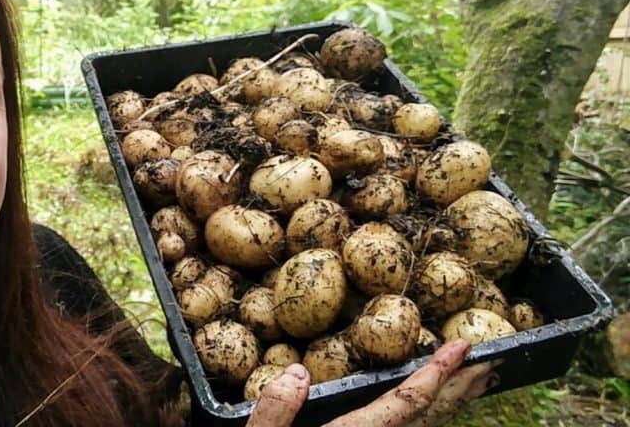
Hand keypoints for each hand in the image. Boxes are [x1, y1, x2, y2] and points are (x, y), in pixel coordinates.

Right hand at [247, 339, 497, 426]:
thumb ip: (276, 410)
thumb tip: (298, 372)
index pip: (404, 403)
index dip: (436, 373)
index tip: (463, 347)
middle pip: (428, 420)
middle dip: (460, 389)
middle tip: (491, 363)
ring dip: (451, 408)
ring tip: (474, 385)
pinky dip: (429, 425)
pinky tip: (431, 417)